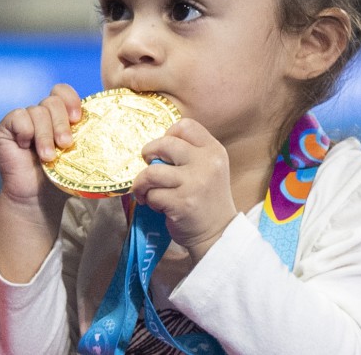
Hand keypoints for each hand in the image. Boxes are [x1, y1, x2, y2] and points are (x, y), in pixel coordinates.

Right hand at [0, 83, 82, 204]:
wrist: (37, 198)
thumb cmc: (59, 177)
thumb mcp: (79, 155)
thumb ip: (90, 139)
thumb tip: (117, 133)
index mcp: (59, 116)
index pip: (62, 91)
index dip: (71, 99)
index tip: (78, 119)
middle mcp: (41, 114)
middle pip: (52, 100)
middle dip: (61, 123)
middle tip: (66, 144)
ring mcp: (23, 119)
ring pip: (37, 111)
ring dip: (45, 135)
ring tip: (48, 157)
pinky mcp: (6, 127)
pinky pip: (18, 116)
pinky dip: (25, 131)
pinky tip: (26, 147)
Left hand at [131, 118, 236, 260]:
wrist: (218, 234)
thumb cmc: (205, 199)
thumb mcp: (208, 169)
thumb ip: (188, 154)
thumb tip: (154, 146)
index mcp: (214, 151)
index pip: (185, 126)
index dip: (167, 135)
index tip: (163, 151)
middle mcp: (208, 163)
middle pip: (164, 144)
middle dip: (148, 154)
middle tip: (148, 166)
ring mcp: (196, 183)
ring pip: (152, 172)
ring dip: (142, 183)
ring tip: (147, 191)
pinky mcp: (183, 203)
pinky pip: (152, 194)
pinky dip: (149, 200)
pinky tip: (158, 206)